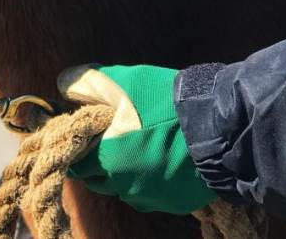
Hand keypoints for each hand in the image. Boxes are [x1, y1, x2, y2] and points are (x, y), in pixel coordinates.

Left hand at [59, 64, 216, 214]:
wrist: (222, 127)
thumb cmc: (167, 102)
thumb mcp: (124, 81)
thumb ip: (88, 83)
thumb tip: (63, 84)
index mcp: (107, 160)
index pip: (75, 165)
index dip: (78, 148)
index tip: (86, 134)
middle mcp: (125, 187)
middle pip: (98, 179)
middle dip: (99, 160)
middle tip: (113, 136)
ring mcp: (151, 198)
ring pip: (124, 188)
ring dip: (124, 172)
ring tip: (140, 144)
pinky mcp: (175, 203)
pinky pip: (151, 195)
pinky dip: (150, 180)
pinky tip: (161, 158)